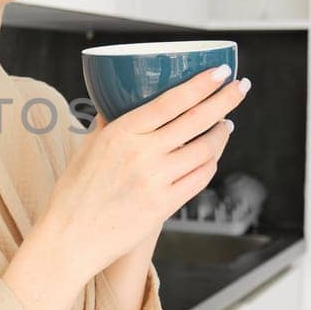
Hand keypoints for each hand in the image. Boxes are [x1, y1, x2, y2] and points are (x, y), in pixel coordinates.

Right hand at [37, 66, 248, 284]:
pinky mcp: (165, 205)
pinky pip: (200, 178)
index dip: (200, 85)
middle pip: (196, 120)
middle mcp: (142, 154)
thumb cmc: (73, 193)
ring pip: (205, 150)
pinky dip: (211, 163)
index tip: (219, 72)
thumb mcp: (86, 149)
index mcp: (121, 133)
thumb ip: (107, 125)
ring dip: (221, 133)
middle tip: (239, 87)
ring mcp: (157, 180)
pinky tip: (212, 156)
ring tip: (226, 124)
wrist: (71, 237)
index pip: (170, 101)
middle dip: (224, 100)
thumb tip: (116, 106)